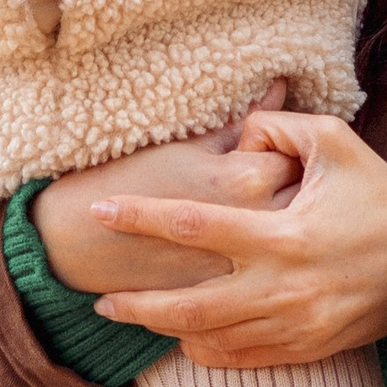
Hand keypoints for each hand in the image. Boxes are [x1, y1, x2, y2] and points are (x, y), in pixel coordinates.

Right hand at [33, 86, 300, 294]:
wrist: (81, 241)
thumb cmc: (132, 179)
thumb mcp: (189, 143)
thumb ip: (242, 121)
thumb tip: (279, 86)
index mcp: (246, 179)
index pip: (293, 155)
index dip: (278, 150)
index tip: (260, 151)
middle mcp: (256, 225)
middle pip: (305, 200)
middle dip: (297, 191)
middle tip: (273, 183)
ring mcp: (250, 265)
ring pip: (295, 243)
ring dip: (287, 229)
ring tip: (264, 218)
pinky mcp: (236, 300)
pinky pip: (273, 278)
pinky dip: (270, 264)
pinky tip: (253, 253)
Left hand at [84, 109, 386, 366]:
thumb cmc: (383, 198)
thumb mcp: (338, 144)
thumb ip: (280, 128)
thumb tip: (239, 129)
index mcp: (283, 235)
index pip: (192, 226)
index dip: (140, 218)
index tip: (101, 212)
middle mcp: (282, 288)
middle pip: (186, 306)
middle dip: (135, 304)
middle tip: (100, 298)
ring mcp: (293, 325)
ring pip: (208, 340)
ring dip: (164, 330)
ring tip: (135, 316)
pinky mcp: (306, 348)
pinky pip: (240, 359)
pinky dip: (205, 350)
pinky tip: (186, 336)